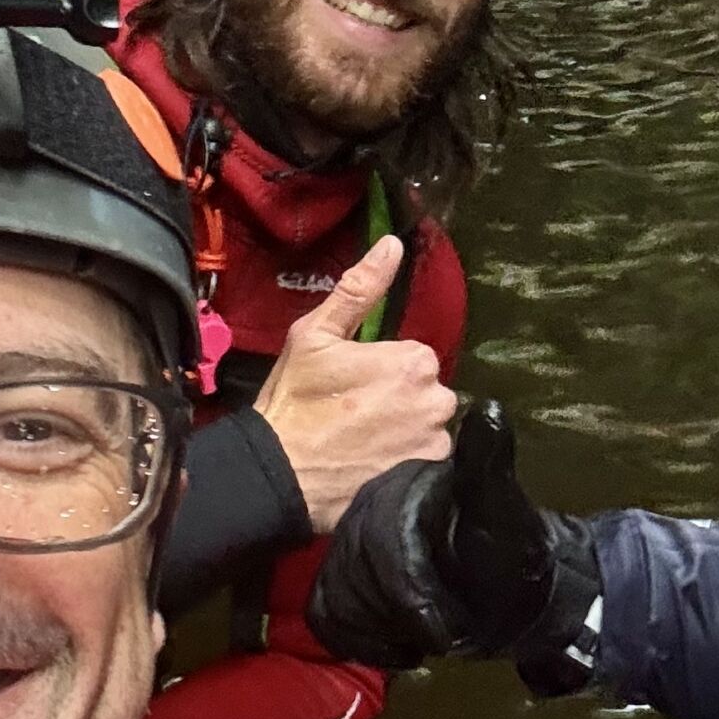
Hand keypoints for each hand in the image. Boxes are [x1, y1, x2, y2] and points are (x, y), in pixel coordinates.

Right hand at [254, 234, 457, 532]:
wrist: (281, 475)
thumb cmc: (294, 402)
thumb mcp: (315, 335)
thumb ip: (359, 289)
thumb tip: (393, 243)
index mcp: (414, 360)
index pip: (414, 357)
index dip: (383, 370)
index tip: (353, 385)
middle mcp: (437, 399)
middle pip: (426, 391)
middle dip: (399, 399)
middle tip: (355, 413)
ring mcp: (435, 441)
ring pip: (428, 424)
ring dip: (406, 429)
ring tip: (364, 440)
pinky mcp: (430, 474)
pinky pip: (429, 458)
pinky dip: (408, 458)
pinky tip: (376, 461)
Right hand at [308, 402, 595, 676]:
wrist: (511, 588)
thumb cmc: (508, 549)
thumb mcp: (502, 509)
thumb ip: (489, 464)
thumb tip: (492, 410)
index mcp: (396, 490)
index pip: (379, 547)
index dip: (408, 595)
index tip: (441, 630)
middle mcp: (363, 513)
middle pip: (350, 577)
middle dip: (396, 617)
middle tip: (440, 631)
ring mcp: (351, 549)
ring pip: (335, 599)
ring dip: (381, 633)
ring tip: (423, 638)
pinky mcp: (346, 582)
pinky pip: (326, 615)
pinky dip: (360, 642)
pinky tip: (401, 649)